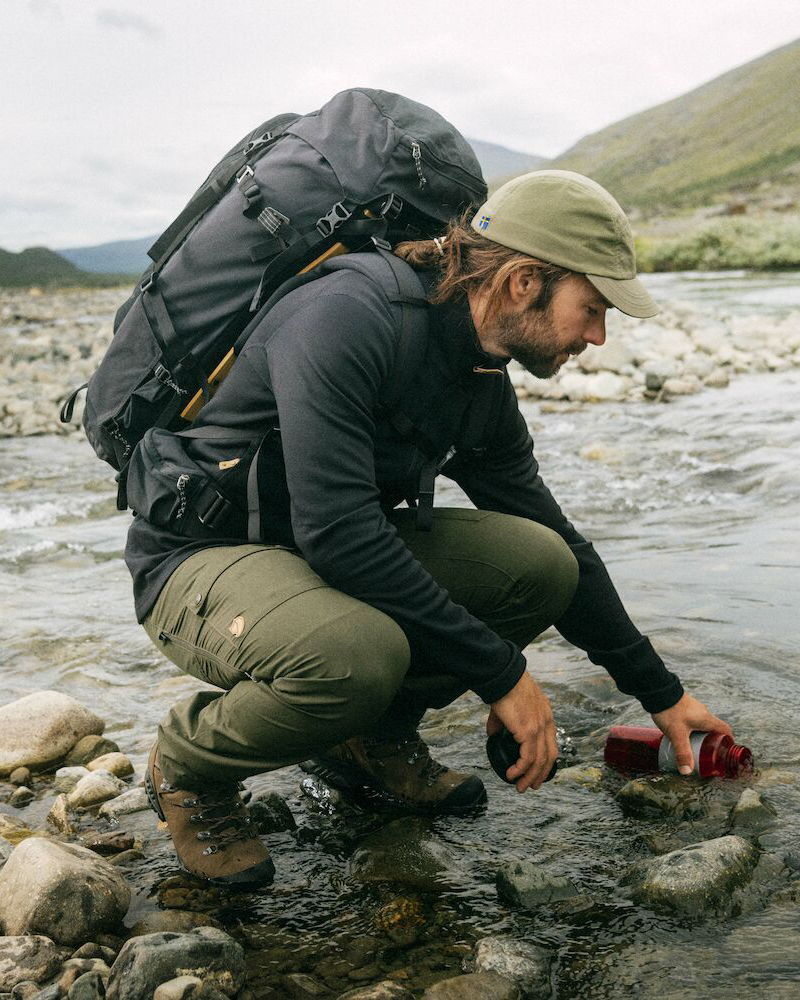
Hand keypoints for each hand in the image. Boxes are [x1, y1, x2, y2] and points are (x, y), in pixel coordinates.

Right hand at [487, 671, 556, 792]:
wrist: (503, 676)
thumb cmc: (505, 686)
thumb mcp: (507, 706)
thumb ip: (501, 722)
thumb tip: (492, 733)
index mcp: (545, 715)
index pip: (551, 743)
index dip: (545, 760)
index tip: (537, 771)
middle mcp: (546, 723)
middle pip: (550, 756)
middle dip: (541, 774)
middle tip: (532, 785)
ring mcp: (539, 728)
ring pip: (540, 761)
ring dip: (530, 777)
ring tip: (520, 787)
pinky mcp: (528, 732)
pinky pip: (527, 758)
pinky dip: (520, 770)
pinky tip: (512, 774)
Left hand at [651, 692, 732, 774]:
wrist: (657, 690)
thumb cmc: (670, 711)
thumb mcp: (677, 734)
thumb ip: (683, 752)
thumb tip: (687, 772)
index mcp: (707, 719)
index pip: (725, 730)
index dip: (728, 741)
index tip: (726, 751)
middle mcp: (703, 713)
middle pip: (714, 728)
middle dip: (713, 741)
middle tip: (708, 754)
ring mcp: (693, 708)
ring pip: (702, 724)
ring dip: (701, 735)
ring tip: (694, 747)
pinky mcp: (683, 706)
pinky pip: (693, 720)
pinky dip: (692, 729)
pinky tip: (682, 734)